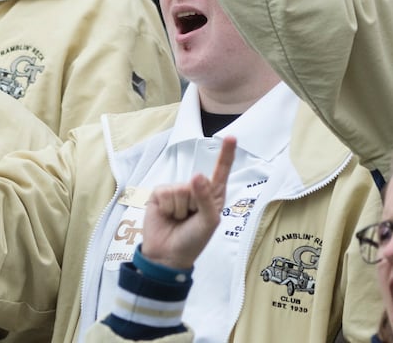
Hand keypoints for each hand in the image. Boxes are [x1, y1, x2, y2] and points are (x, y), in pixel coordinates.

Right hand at [139, 136, 236, 270]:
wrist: (167, 255)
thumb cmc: (193, 240)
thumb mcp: (207, 222)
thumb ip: (205, 199)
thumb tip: (198, 174)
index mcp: (212, 196)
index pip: (220, 172)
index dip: (226, 154)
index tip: (231, 137)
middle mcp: (195, 190)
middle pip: (197, 182)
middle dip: (194, 202)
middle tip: (190, 219)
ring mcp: (177, 191)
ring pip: (181, 189)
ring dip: (180, 208)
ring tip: (178, 219)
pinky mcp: (160, 193)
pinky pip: (167, 192)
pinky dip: (168, 207)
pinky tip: (167, 215)